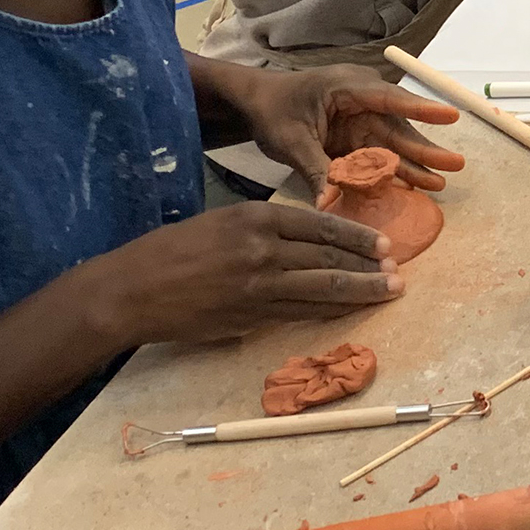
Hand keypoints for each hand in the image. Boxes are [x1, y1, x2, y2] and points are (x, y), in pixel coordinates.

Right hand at [54, 203, 402, 345]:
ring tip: (391, 290)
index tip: (383, 242)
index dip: (357, 234)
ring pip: (324, 285)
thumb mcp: (221, 223)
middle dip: (369, 263)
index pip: (321, 223)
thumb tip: (306, 241)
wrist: (131, 291)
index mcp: (254, 216)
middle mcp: (262, 246)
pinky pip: (304, 310)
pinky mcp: (252, 314)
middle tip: (398, 269)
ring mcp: (259, 283)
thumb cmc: (171, 253)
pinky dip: (333, 309)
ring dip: (362, 289)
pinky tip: (352, 308)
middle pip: (330, 254)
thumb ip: (263, 230)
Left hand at [232, 64, 465, 195]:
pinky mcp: (358, 137)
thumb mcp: (290, 140)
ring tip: (440, 183)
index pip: (390, 99)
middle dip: (426, 149)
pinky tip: (415, 186)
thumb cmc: (273, 110)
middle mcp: (363, 102)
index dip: (421, 110)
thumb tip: (326, 206)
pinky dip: (394, 171)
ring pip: (394, 144)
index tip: (451, 116)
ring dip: (414, 165)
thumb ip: (314, 169)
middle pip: (399, 127)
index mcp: (348, 88)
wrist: (257, 105)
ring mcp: (362, 120)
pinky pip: (380, 155)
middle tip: (456, 165)